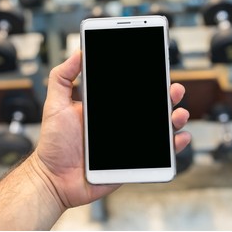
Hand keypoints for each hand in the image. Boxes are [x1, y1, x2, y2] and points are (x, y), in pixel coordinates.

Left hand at [34, 50, 190, 210]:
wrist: (53, 178)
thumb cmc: (53, 143)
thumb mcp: (55, 105)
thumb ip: (62, 78)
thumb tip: (77, 53)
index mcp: (105, 108)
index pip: (130, 90)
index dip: (145, 79)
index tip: (156, 67)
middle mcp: (119, 122)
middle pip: (150, 106)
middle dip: (166, 95)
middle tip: (172, 89)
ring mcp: (127, 141)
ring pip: (158, 127)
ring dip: (174, 118)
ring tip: (178, 113)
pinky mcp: (131, 160)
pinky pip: (157, 153)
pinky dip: (172, 145)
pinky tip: (178, 137)